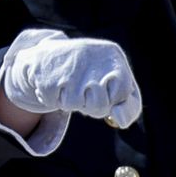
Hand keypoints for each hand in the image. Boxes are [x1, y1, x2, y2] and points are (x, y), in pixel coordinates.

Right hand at [1, 28, 142, 127]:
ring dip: (70, 102)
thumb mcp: (116, 86)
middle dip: (91, 105)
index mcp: (112, 55)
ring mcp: (67, 65)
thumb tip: (121, 121)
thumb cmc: (89, 77)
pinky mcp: (47, 73)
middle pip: (99, 104)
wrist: (46, 57)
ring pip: (74, 105)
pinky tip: (53, 83)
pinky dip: (52, 100)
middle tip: (84, 91)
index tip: (104, 90)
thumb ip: (129, 107)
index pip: (123, 93)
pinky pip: (52, 103)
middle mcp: (91, 55)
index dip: (112, 100)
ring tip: (67, 85)